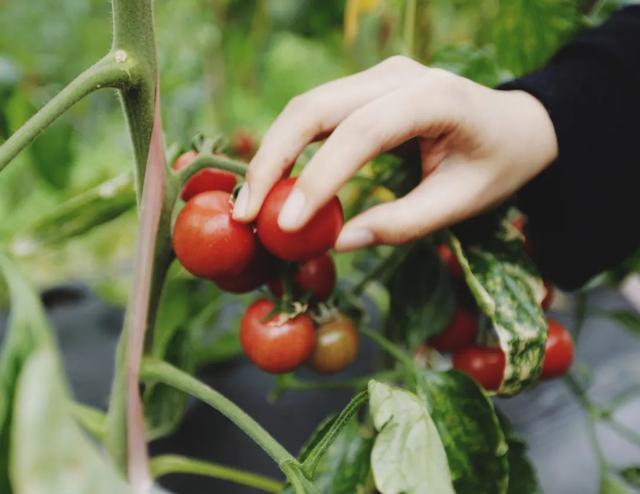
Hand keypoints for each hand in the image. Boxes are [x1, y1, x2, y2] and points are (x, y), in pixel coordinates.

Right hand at [232, 56, 557, 250]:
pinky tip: (275, 183)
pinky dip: (289, 148)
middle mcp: (397, 75)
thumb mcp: (463, 202)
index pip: (360, 132)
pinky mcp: (364, 88)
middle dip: (273, 160)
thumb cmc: (497, 164)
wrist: (514, 125)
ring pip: (306, 108)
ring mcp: (378, 76)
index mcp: (433, 97)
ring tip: (252, 203)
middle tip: (248, 213)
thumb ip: (404, 223)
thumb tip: (339, 242)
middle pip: (314, 108)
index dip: (318, 177)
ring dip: (272, 154)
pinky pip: (315, 114)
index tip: (287, 223)